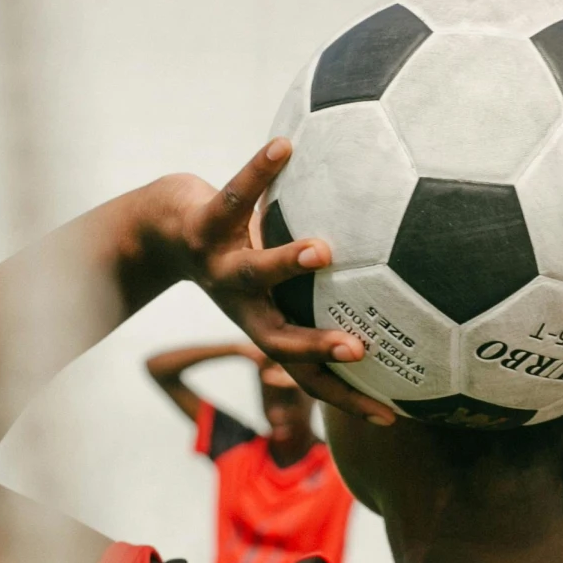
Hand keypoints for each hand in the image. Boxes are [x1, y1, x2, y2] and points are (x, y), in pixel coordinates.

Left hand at [161, 141, 396, 423]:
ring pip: (253, 271)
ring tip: (322, 251)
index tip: (391, 416)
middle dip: (316, 347)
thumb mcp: (277, 280)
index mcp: (265, 323)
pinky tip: (284, 147)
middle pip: (277, 339)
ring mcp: (218, 266)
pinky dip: (260, 171)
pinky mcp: (202, 224)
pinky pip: (236, 194)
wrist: (158, 230)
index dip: (347, 399)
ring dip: (286, 263)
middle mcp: (241, 304)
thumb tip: (403, 282)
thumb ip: (322, 286)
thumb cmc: (235, 255)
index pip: (309, 375)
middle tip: (360, 349)